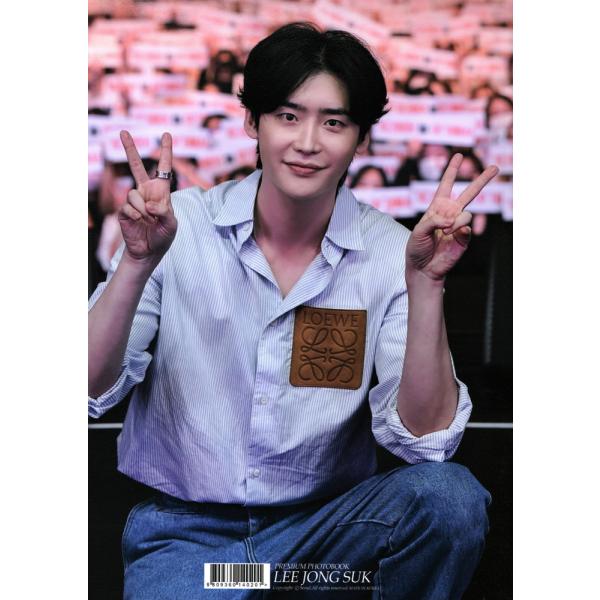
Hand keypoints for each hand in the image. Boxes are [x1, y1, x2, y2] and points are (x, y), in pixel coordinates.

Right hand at [117, 130, 177, 265]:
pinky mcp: (124, 210)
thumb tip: (149, 204)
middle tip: (123, 131)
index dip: (166, 152)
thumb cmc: (163, 237)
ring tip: (148, 221)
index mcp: (161, 192)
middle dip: (129, 149)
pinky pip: (128, 206)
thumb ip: (164, 212)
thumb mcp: (171, 225)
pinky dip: (135, 215)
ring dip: (142, 209)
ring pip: (134, 194)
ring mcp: (134, 200)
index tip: (166, 134)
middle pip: (136, 166)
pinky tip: (139, 222)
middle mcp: (146, 192)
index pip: (163, 169)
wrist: (148, 252)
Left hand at [406, 154, 497, 282]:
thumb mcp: (418, 231)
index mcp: (436, 208)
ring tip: (445, 232)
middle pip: (469, 193)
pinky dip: (459, 230)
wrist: (423, 269)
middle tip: (495, 168)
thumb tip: (452, 219)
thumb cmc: (416, 248)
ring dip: (455, 221)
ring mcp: (459, 225)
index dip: (451, 170)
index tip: (458, 155)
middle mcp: (450, 214)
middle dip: (482, 180)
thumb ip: (433, 221)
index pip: (446, 185)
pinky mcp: (465, 238)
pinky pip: (467, 228)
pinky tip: (452, 235)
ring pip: (466, 214)